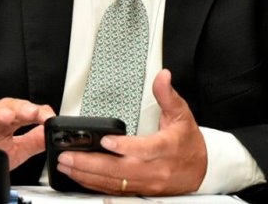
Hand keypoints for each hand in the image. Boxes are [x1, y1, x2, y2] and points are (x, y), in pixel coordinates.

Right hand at [0, 97, 54, 169]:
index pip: (24, 110)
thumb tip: (51, 133)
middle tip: (32, 112)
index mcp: (7, 120)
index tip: (49, 118)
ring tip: (7, 116)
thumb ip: (34, 141)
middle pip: (6, 107)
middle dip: (19, 108)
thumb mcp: (17, 150)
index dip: (38, 112)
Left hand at [57, 69, 206, 194]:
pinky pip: (114, 190)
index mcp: (166, 148)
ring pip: (113, 183)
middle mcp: (155, 169)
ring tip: (66, 165)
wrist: (201, 170)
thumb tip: (163, 76)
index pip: (144, 149)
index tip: (106, 140)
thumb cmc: (188, 143)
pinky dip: (94, 184)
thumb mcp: (182, 114)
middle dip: (91, 164)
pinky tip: (80, 177)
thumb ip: (167, 95)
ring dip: (87, 175)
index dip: (125, 147)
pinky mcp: (139, 190)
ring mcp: (146, 183)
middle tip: (68, 156)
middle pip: (120, 170)